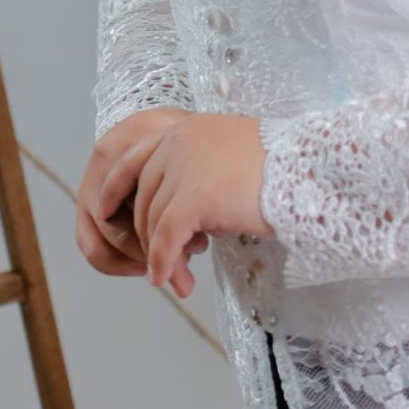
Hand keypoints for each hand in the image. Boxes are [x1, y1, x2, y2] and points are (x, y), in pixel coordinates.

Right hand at [75, 107, 187, 276]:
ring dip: (139, 258)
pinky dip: (116, 263)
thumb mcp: (191, 146)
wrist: (152, 125)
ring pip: (107, 239)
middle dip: (158, 247)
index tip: (199, 242)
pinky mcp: (84, 205)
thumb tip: (205, 233)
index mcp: (135, 140)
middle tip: (185, 260)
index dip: (173, 227)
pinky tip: (142, 266)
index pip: (150, 197)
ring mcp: (90, 184)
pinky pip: (91, 246)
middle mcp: (105, 160)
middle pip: (128, 219)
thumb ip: (195, 178)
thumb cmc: (179, 139)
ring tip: (166, 263)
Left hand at [97, 111, 270, 298]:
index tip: (103, 210)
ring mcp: (182, 169)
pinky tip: (170, 279)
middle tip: (162, 265)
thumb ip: (199, 168)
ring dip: (160, 257)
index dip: (114, 186)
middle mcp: (177, 143)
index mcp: (185, 128)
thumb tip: (183, 212)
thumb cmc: (280, 166)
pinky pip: (165, 239)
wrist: (306, 169)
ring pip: (153, 223)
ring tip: (176, 280)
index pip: (132, 156)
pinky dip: (164, 263)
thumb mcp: (230, 154)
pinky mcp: (191, 198)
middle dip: (146, 236)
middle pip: (142, 197)